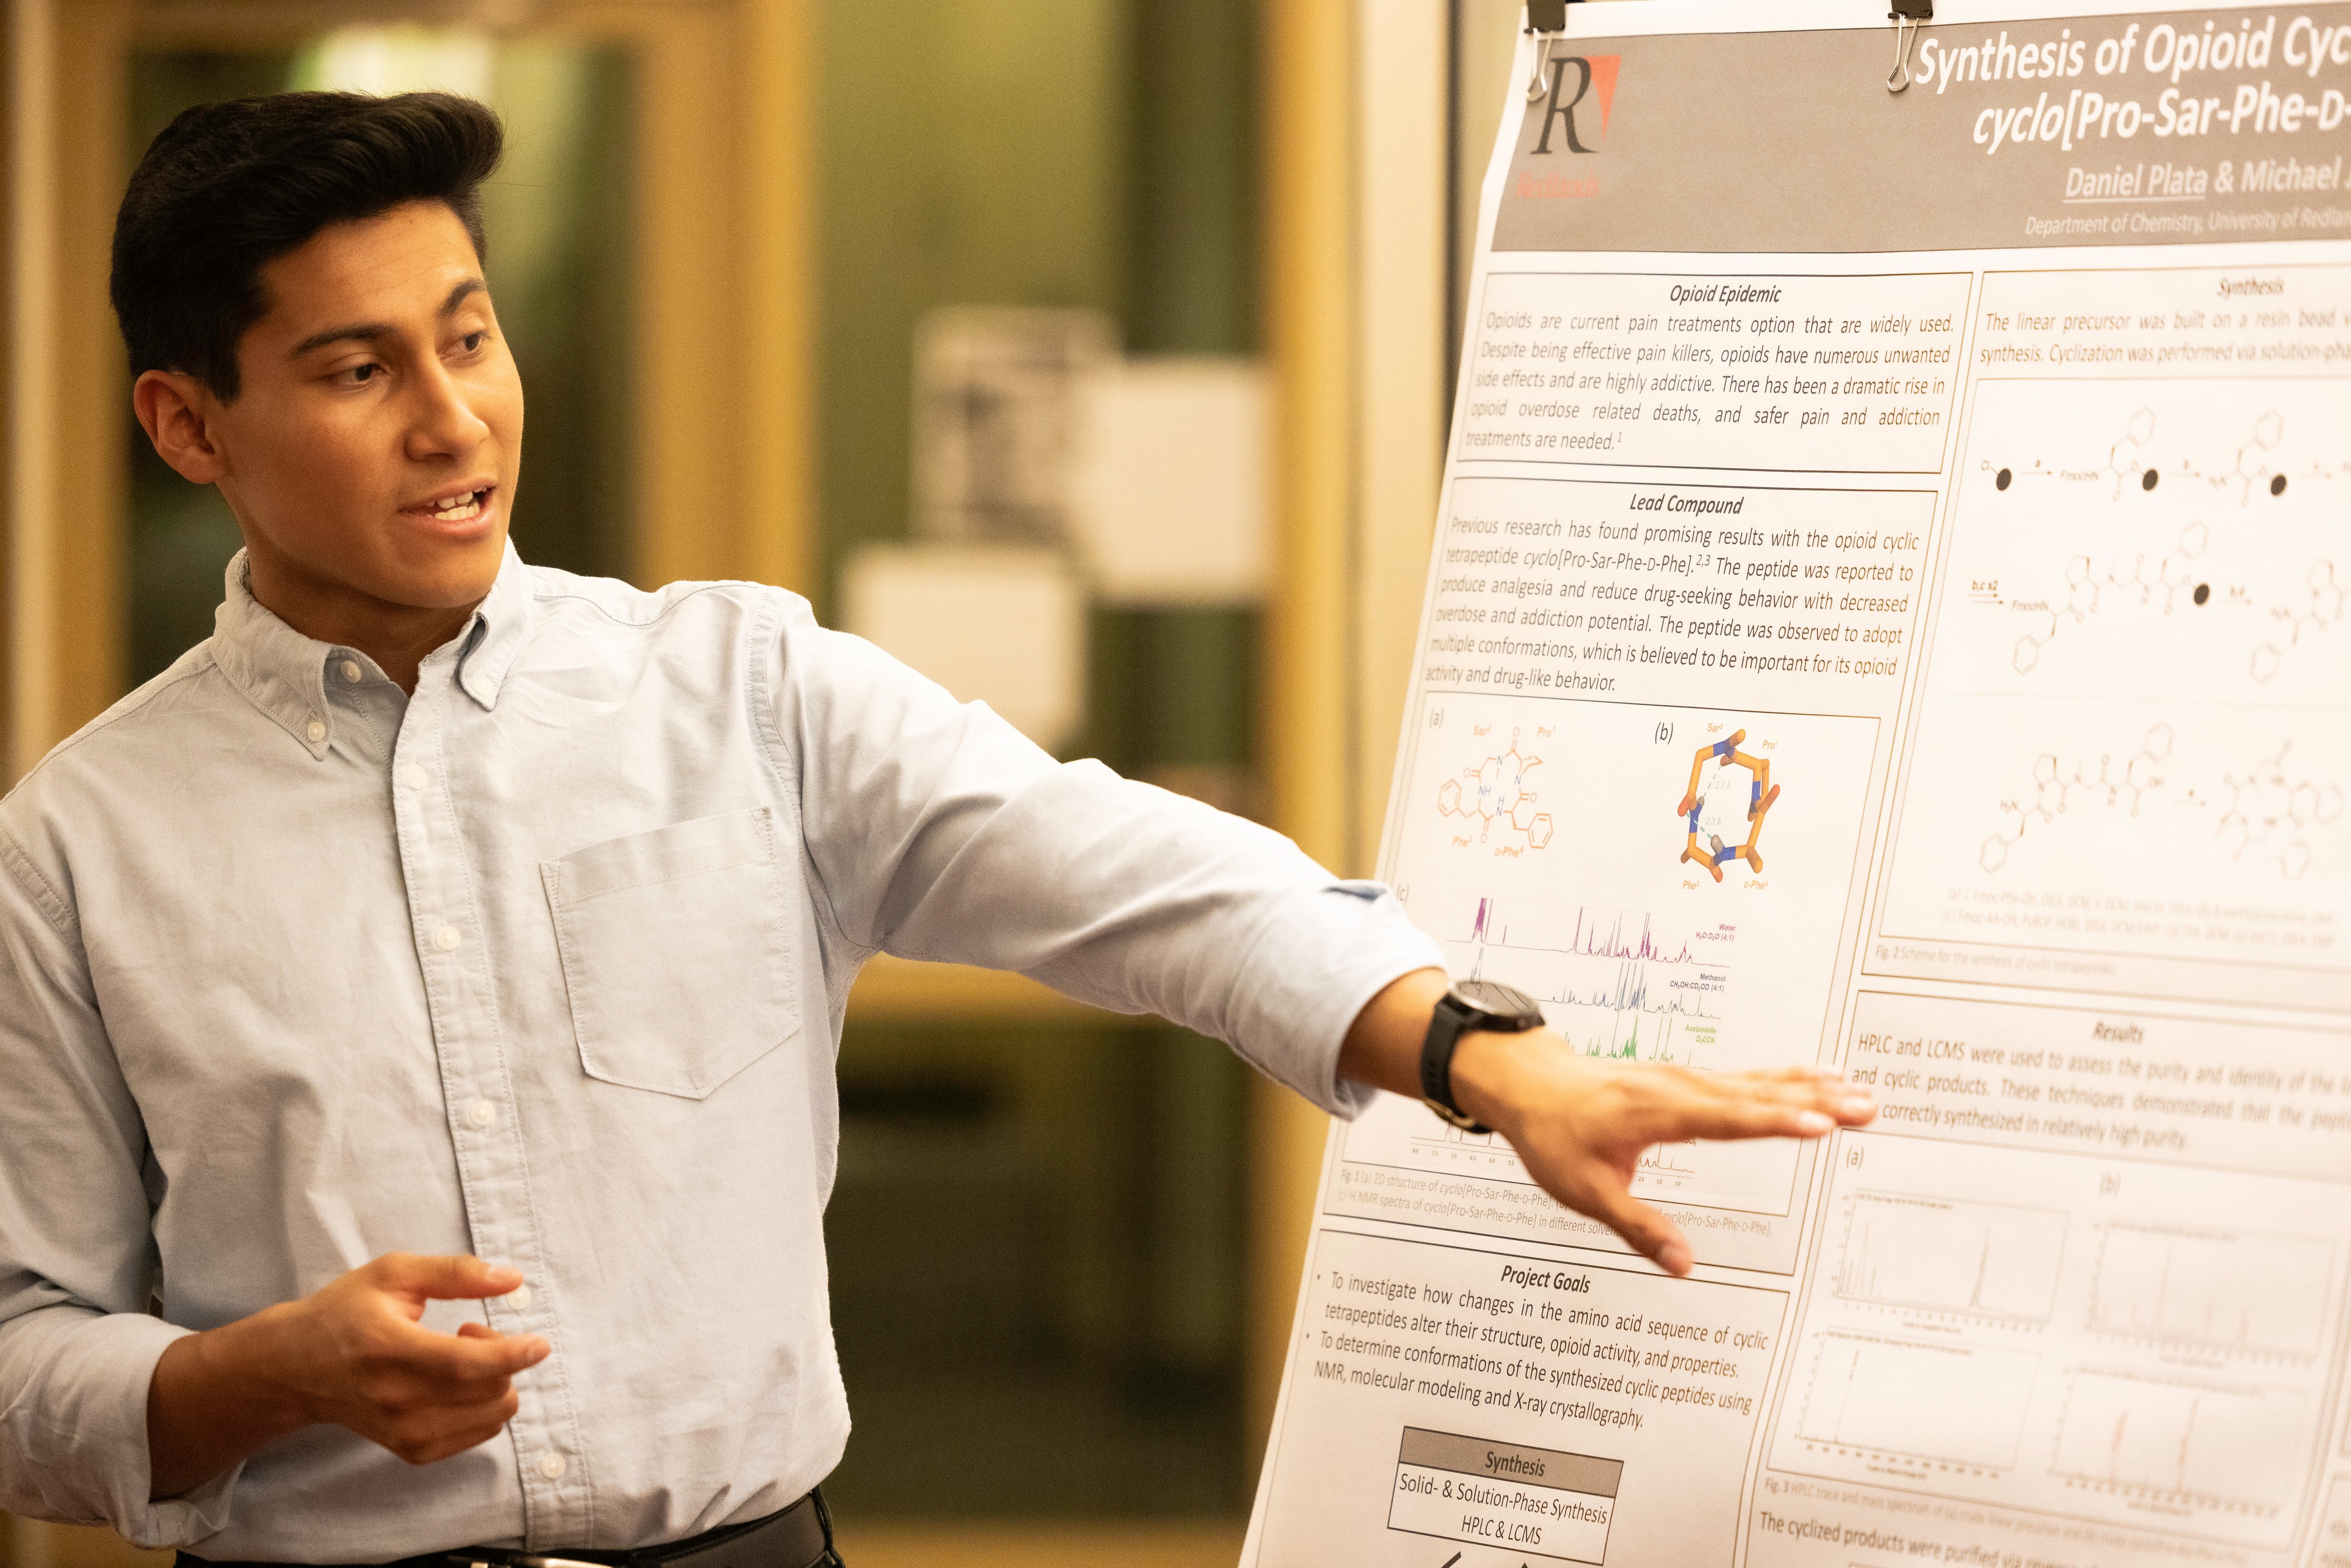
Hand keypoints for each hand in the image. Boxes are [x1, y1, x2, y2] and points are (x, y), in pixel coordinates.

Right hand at [149, 1253, 548, 1497]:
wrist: (296, 1368)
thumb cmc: (346, 1312)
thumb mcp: (394, 1273)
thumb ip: (455, 1272)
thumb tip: (513, 1279)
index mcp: (389, 1349)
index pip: (465, 1364)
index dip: (512, 1354)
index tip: (539, 1342)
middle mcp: (396, 1399)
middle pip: (487, 1391)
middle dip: (502, 1356)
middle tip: (471, 1330)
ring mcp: (402, 1431)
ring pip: (491, 1416)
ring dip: (495, 1382)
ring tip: (459, 1356)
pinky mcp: (410, 1449)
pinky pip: (478, 1434)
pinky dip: (484, 1406)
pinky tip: (456, 1383)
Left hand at [1449, 1030, 1873, 1273]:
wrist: (1529, 1084)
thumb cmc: (1554, 1135)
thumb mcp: (1585, 1191)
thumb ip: (1637, 1228)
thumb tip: (1683, 1266)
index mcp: (1655, 1113)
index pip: (1725, 1119)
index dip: (1774, 1122)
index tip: (1820, 1125)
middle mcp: (1677, 1088)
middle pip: (1755, 1095)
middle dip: (1814, 1102)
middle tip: (1866, 1107)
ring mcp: (1684, 1079)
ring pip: (1757, 1082)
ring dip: (1809, 1088)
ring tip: (1859, 1093)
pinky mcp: (1687, 1079)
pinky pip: (1745, 1077)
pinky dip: (1785, 1077)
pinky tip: (1816, 1077)